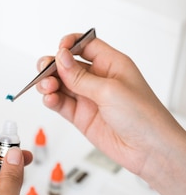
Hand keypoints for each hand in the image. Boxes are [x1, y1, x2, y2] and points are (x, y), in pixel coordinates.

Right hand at [37, 33, 185, 194]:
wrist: (149, 149)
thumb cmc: (144, 117)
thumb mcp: (110, 90)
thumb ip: (81, 77)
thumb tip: (60, 59)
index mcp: (111, 64)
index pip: (85, 45)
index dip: (69, 44)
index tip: (59, 50)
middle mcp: (98, 79)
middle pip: (67, 65)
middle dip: (53, 65)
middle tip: (45, 71)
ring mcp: (89, 98)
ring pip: (60, 85)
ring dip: (49, 84)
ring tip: (47, 88)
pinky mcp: (81, 117)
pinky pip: (61, 104)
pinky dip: (51, 100)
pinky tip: (51, 99)